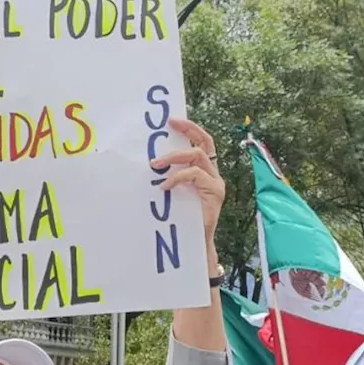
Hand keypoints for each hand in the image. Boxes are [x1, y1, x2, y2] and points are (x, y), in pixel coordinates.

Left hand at [153, 118, 224, 239]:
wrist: (193, 244)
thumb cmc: (180, 220)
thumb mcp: (173, 193)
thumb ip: (168, 178)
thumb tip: (148, 164)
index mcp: (204, 172)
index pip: (202, 142)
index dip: (189, 129)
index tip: (172, 120)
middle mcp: (213, 174)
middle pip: (206, 142)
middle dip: (189, 129)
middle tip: (169, 124)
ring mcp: (215, 183)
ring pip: (197, 155)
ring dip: (174, 156)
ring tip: (155, 164)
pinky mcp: (214, 192)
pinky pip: (195, 175)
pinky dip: (177, 177)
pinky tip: (164, 186)